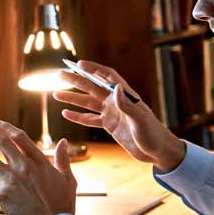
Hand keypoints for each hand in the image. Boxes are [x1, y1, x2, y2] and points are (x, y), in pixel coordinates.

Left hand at [0, 119, 76, 214]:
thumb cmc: (62, 204)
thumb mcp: (67, 178)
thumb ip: (63, 159)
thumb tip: (63, 142)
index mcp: (39, 161)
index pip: (19, 137)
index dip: (6, 127)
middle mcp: (23, 166)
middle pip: (1, 142)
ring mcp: (11, 179)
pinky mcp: (2, 195)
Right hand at [53, 60, 184, 171]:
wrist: (157, 151)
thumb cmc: (153, 134)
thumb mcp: (140, 120)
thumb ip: (127, 105)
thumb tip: (115, 88)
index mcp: (125, 95)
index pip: (107, 76)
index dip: (93, 69)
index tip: (78, 64)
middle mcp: (116, 102)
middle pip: (92, 87)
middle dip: (76, 80)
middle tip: (59, 74)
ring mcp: (112, 113)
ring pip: (88, 103)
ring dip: (73, 98)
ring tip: (56, 94)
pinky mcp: (110, 126)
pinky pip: (90, 119)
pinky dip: (78, 117)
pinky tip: (66, 114)